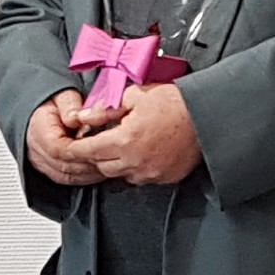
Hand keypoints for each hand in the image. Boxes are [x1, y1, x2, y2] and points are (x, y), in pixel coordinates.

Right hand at [25, 88, 119, 183]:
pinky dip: (86, 176)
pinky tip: (99, 168)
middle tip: (110, 155)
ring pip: (67, 176)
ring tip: (107, 161)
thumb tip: (76, 118)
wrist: (44, 109)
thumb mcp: (63, 94)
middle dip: (90, 163)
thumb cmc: (54, 102)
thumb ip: (70, 105)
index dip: (81, 150)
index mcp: (39, 130)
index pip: (58, 149)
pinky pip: (68, 179)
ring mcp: (42, 163)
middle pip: (65, 166)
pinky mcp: (50, 170)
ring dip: (90, 172)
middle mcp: (37, 150)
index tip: (99, 145)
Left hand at [63, 80, 200, 185]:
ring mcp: (151, 173)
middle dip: (97, 154)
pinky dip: (136, 168)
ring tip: (126, 143)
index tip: (70, 148)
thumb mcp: (133, 96)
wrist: (205, 114)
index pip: (87, 151)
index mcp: (124, 140)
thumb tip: (84, 116)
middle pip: (101, 166)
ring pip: (120, 174)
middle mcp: (135, 162)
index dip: (75, 149)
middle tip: (101, 140)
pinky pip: (141, 178)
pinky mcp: (165, 178)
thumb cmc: (174, 103)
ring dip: (116, 162)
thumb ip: (104, 110)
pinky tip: (143, 151)